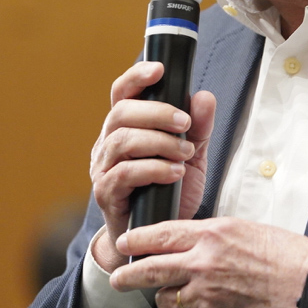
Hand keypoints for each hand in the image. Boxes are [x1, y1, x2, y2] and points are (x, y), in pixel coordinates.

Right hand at [89, 61, 215, 272]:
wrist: (156, 238)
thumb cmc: (169, 190)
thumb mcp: (192, 156)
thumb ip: (199, 127)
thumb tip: (204, 96)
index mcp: (126, 127)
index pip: (122, 93)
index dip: (136, 77)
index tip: (160, 69)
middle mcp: (108, 143)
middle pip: (121, 113)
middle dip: (157, 113)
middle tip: (185, 123)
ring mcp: (103, 168)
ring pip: (122, 141)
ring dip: (159, 142)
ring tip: (186, 153)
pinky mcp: (105, 193)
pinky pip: (125, 173)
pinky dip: (154, 169)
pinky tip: (175, 173)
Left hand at [110, 217, 307, 307]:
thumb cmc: (287, 258)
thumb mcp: (246, 231)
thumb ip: (213, 238)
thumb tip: (190, 245)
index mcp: (213, 234)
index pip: (161, 234)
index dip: (137, 239)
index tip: (125, 242)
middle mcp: (203, 263)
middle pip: (150, 269)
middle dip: (128, 275)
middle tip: (118, 278)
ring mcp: (205, 295)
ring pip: (166, 300)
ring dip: (169, 298)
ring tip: (184, 296)